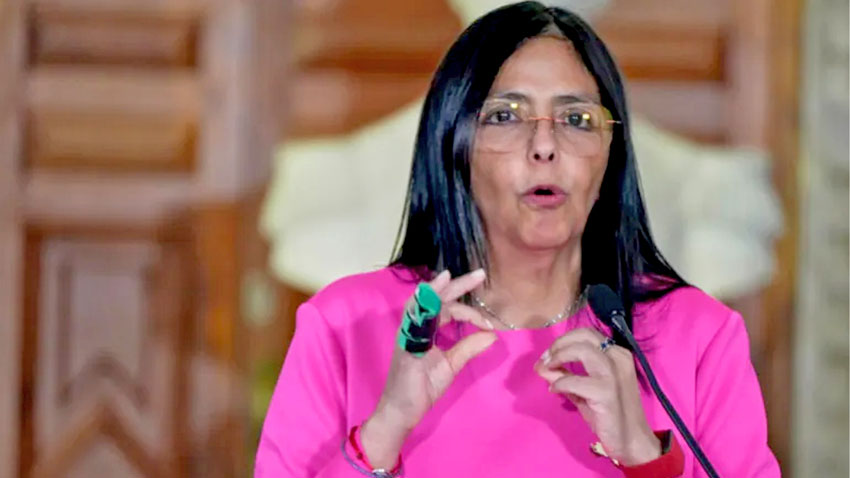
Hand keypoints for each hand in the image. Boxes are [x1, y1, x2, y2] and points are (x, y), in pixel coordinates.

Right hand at [361, 269, 496, 467]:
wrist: (402, 410)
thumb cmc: (422, 387)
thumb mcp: (451, 364)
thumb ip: (469, 348)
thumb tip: (492, 335)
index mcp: (427, 329)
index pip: (449, 309)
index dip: (470, 312)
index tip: (489, 322)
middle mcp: (416, 327)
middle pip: (436, 299)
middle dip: (457, 285)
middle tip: (479, 274)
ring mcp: (407, 334)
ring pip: (421, 304)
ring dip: (436, 289)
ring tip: (450, 276)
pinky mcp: (404, 345)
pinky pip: (411, 321)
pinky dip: (420, 306)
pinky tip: (430, 296)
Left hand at [534, 327, 660, 466]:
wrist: (632, 441)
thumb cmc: (610, 414)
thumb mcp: (583, 391)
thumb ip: (564, 376)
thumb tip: (540, 365)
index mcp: (617, 354)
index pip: (587, 334)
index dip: (564, 340)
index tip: (548, 354)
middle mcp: (618, 358)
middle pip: (584, 335)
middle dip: (559, 344)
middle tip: (546, 359)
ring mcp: (614, 374)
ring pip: (582, 350)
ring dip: (559, 356)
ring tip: (548, 368)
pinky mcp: (606, 392)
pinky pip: (575, 380)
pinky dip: (560, 383)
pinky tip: (555, 390)